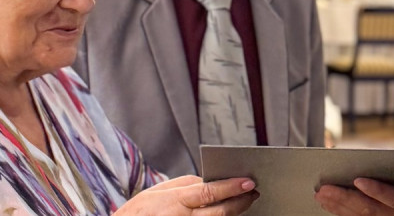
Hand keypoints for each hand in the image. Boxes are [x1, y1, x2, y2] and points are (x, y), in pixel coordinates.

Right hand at [116, 175, 258, 215]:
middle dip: (240, 202)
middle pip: (220, 212)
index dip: (231, 187)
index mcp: (175, 202)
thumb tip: (212, 181)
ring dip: (235, 214)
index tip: (249, 181)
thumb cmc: (140, 212)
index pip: (210, 193)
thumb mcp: (159, 191)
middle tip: (254, 192)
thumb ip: (187, 185)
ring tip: (244, 203)